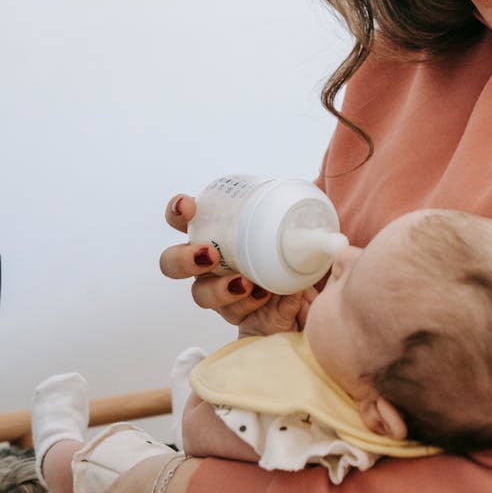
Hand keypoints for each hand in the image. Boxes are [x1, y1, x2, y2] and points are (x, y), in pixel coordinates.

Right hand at [160, 194, 316, 331]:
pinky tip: (263, 295)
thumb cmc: (296, 244)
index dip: (177, 211)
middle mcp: (209, 262)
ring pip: (200, 294)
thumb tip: (317, 177)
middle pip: (172, 263)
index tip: (188, 206)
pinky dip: (246, 305)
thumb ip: (301, 199)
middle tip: (208, 255)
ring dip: (217, 288)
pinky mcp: (238, 315)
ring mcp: (220, 290)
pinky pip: (232, 314)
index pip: (183, 218)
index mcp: (215, 230)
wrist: (316, 285)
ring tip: (244, 283)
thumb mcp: (297, 219)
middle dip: (183, 259)